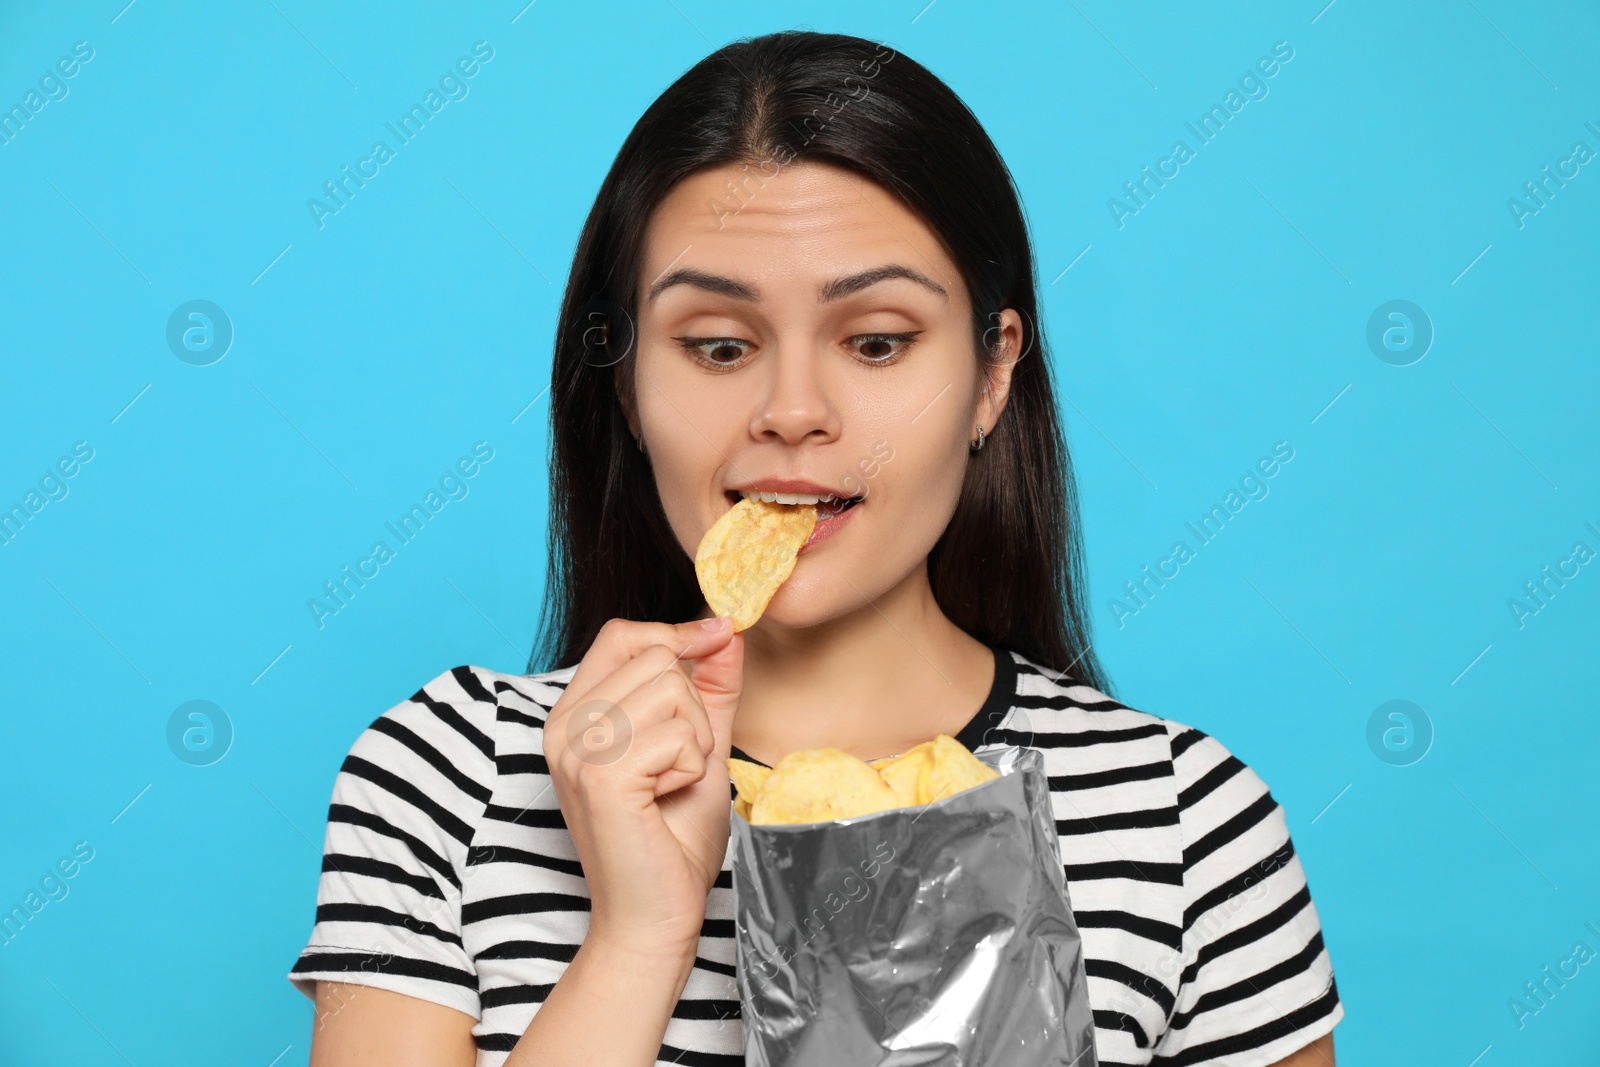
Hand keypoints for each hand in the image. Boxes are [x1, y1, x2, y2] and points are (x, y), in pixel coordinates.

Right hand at [542, 615, 743, 957]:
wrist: (654, 915)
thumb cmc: (673, 837)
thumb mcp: (700, 745)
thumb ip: (711, 686)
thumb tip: (726, 628)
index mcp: (575, 714)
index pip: (622, 633)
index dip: (675, 633)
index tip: (718, 639)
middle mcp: (564, 726)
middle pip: (657, 657)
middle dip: (692, 708)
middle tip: (677, 765)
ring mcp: (577, 749)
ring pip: (673, 690)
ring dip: (694, 740)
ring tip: (670, 783)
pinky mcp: (601, 775)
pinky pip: (678, 734)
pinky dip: (691, 767)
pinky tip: (666, 800)